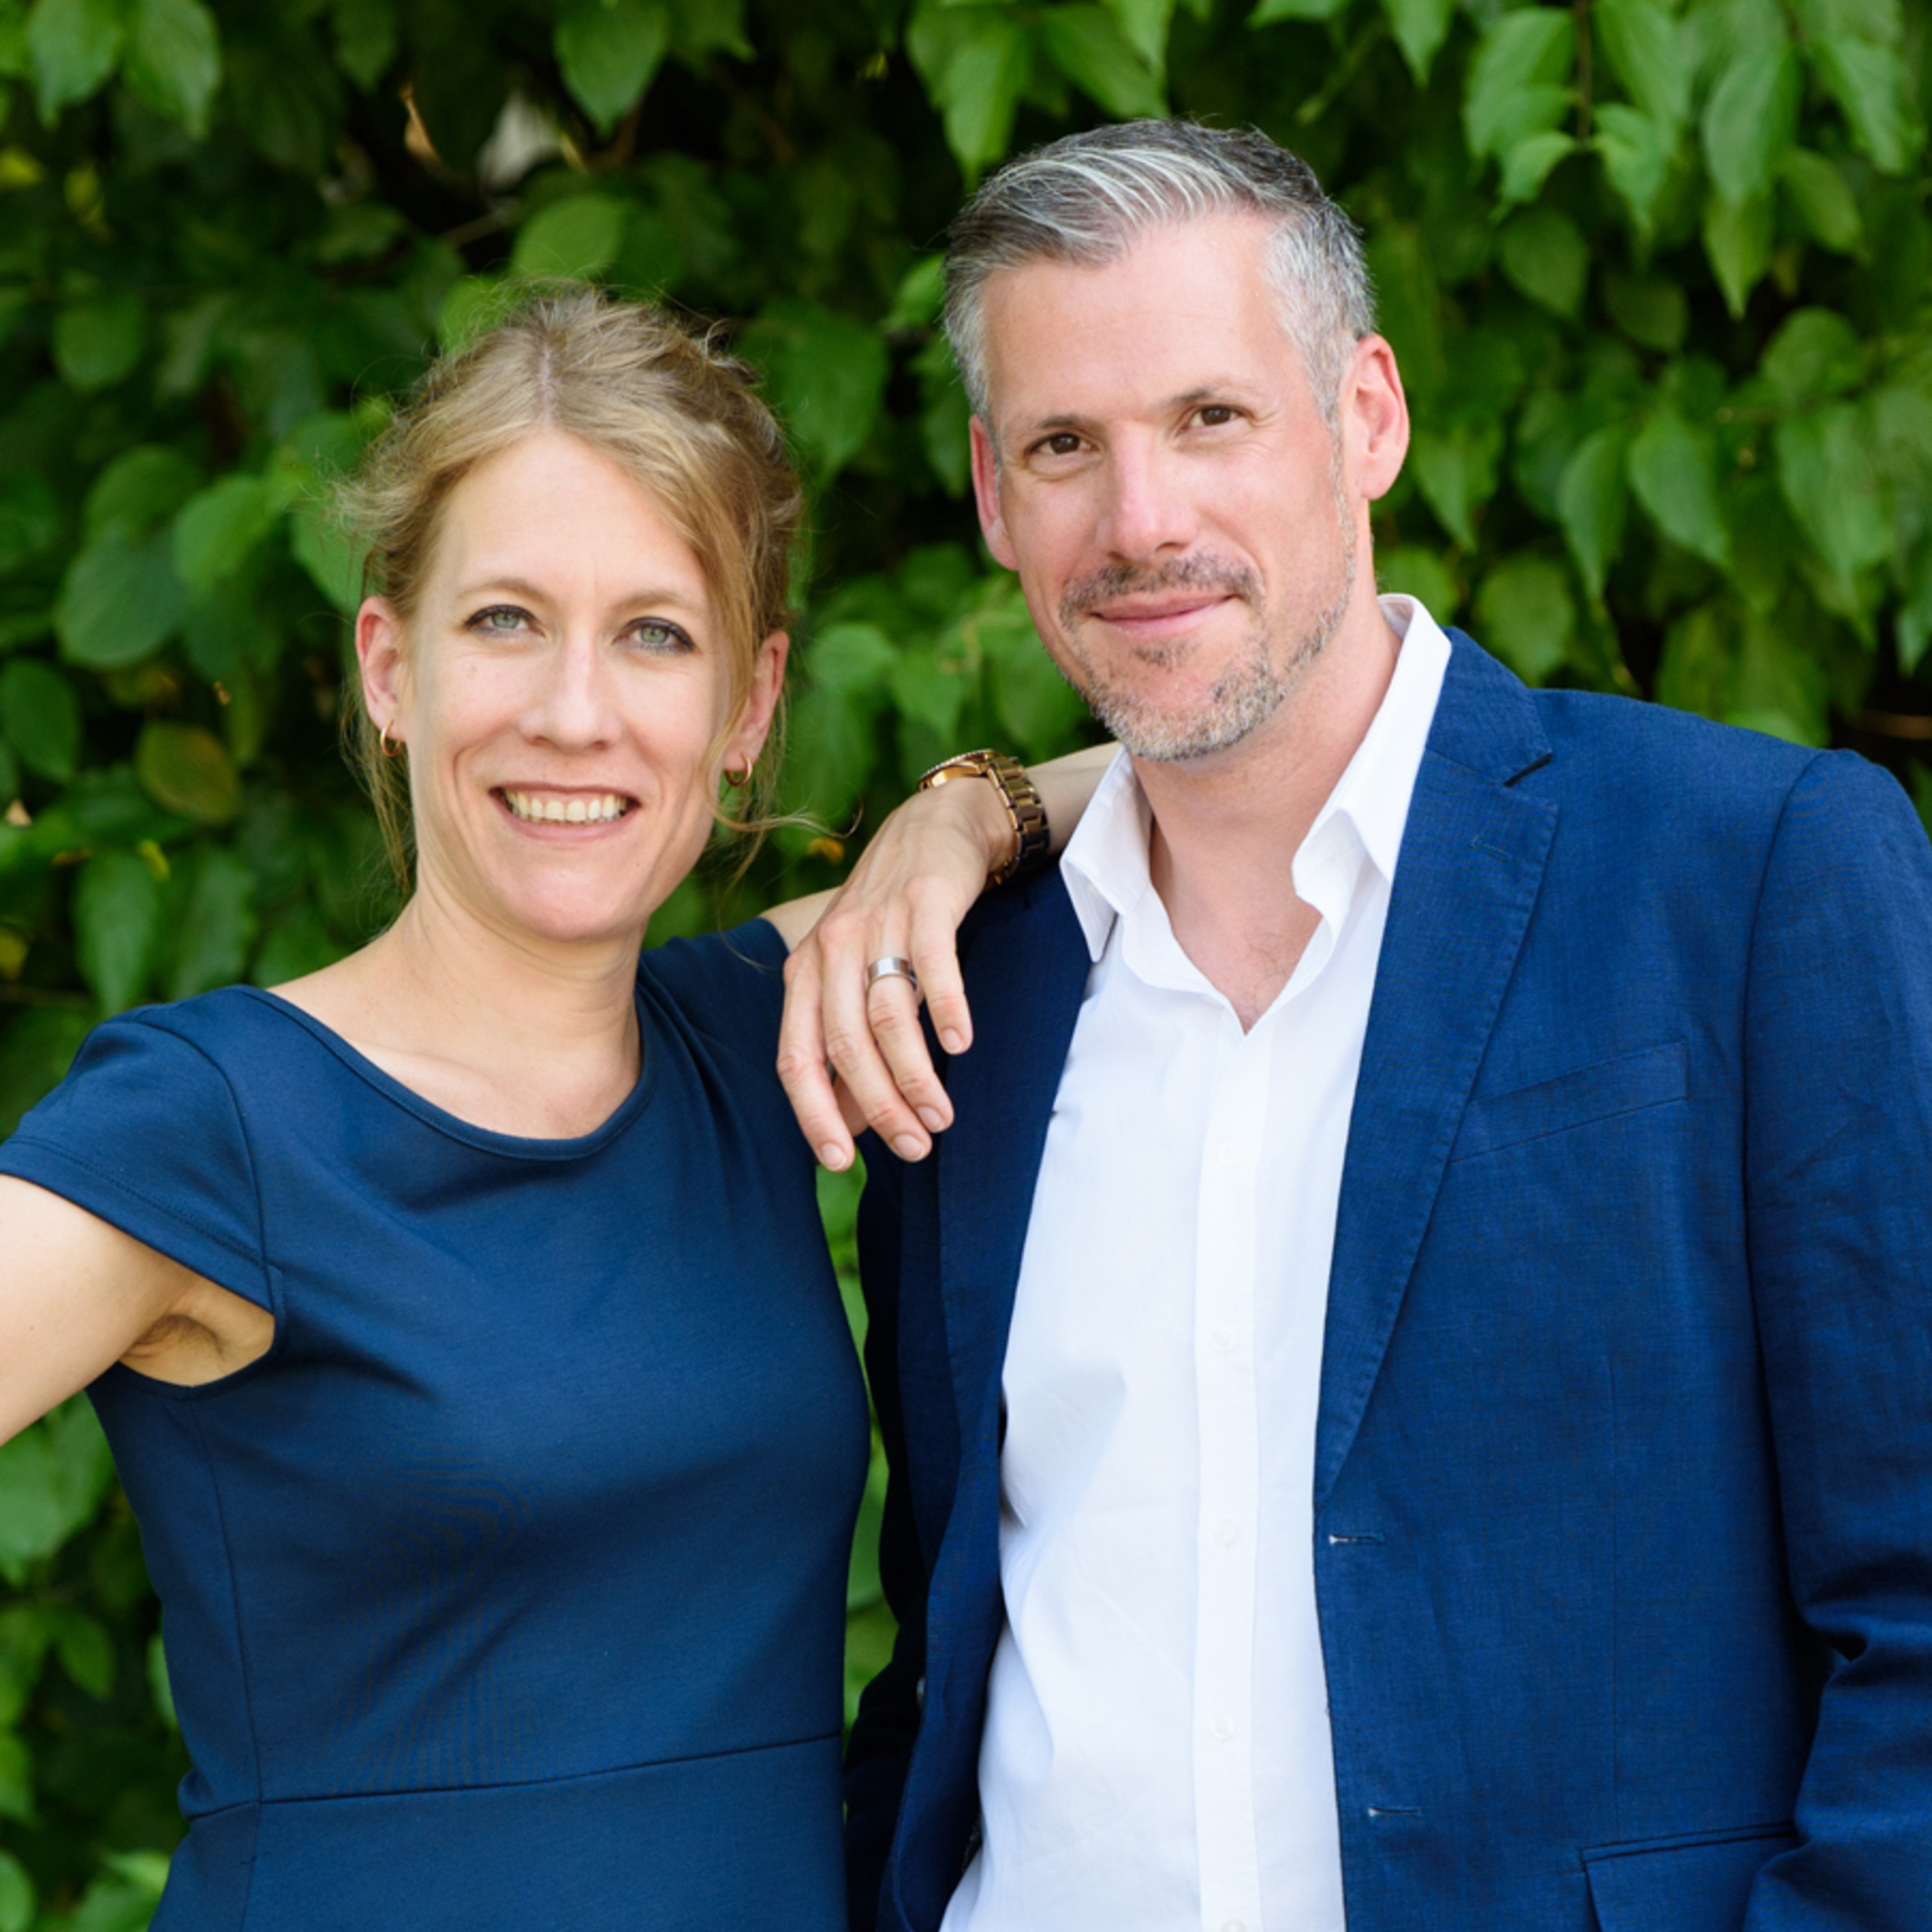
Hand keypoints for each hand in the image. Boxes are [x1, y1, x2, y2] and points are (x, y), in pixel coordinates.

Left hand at [776, 777, 1010, 1169]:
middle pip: (844, 1044)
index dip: (814, 1114)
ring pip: (887, 1015)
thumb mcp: (855, 979)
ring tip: (943, 1116)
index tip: (840, 1163)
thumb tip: (848, 1128)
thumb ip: (847, 1046)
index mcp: (804, 973)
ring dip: (916, 1074)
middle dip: (879, 1106)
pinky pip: (932, 966)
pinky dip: (946, 1009)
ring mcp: (876, 923)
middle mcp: (830, 948)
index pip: (797, 1058)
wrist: (935, 829)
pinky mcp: (924, 902)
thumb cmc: (892, 919)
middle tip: (915, 1147)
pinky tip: (961, 1045)